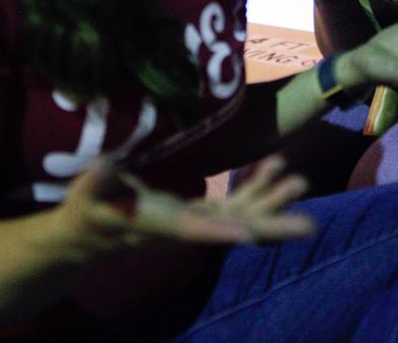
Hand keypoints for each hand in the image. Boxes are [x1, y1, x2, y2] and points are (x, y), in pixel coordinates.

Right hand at [57, 155, 314, 258]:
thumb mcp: (88, 193)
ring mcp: (197, 221)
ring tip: (301, 180)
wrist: (88, 235)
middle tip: (311, 225)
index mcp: (160, 224)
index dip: (221, 230)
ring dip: (271, 199)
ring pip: (242, 215)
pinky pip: (235, 205)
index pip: (194, 228)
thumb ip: (98, 178)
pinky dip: (257, 188)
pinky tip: (276, 165)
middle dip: (270, 225)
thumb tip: (104, 162)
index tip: (251, 234)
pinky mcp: (199, 213)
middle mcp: (186, 228)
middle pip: (234, 229)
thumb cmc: (86, 209)